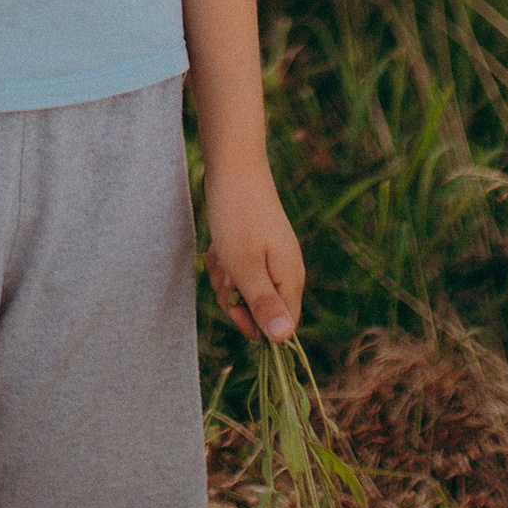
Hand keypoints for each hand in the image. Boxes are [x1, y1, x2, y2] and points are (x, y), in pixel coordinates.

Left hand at [204, 162, 304, 344]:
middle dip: (233, 299)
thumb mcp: (245, 266)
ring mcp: (269, 259)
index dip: (257, 327)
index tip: (234, 309)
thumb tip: (283, 339)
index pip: (283, 326)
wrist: (233, 168)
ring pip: (242, 291)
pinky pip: (235, 272)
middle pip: (258, 311)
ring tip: (220, 254)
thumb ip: (263, 304)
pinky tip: (217, 246)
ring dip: (224, 279)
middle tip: (224, 274)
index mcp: (290, 279)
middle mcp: (284, 272)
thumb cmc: (238, 217)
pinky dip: (222, 263)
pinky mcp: (254, 249)